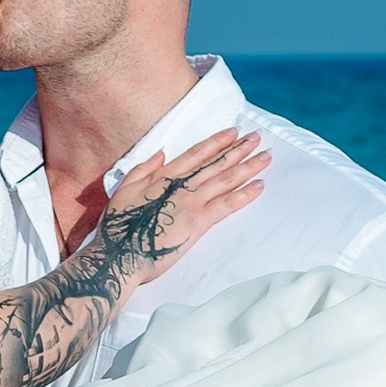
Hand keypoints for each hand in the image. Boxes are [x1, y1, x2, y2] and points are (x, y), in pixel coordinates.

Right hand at [97, 128, 270, 282]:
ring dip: (247, 166)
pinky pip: (226, 205)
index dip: (216, 142)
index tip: (233, 132)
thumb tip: (161, 152)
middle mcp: (182, 186)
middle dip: (239, 149)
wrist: (120, 255)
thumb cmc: (119, 226)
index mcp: (164, 177)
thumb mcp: (124, 190)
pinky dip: (244, 195)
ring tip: (266, 156)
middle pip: (216, 163)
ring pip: (225, 180)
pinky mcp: (198, 223)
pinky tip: (260, 185)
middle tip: (258, 137)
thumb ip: (142, 169)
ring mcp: (192, 203)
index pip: (196, 154)